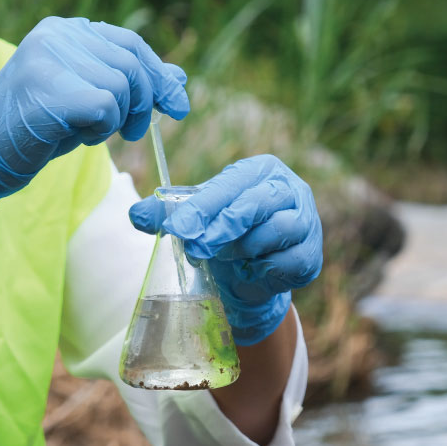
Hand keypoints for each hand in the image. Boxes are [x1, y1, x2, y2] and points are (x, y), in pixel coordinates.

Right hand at [0, 17, 189, 236]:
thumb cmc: (33, 131)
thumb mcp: (87, 102)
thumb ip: (127, 86)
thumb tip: (178, 81)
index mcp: (64, 31)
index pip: (130, 45)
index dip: (159, 76)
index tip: (177, 107)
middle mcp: (56, 35)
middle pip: (132, 65)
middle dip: (144, 105)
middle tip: (133, 133)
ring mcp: (49, 58)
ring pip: (122, 87)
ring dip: (116, 120)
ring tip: (87, 132)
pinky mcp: (49, 88)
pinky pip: (106, 107)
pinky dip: (101, 130)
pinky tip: (77, 136)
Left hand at [129, 154, 322, 344]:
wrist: (250, 275)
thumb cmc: (225, 234)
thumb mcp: (196, 219)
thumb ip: (166, 214)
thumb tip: (136, 215)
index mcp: (262, 170)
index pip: (233, 183)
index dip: (205, 206)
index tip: (179, 227)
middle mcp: (291, 190)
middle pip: (258, 203)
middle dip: (223, 227)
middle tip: (197, 247)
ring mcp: (307, 223)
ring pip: (275, 232)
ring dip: (242, 249)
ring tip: (225, 257)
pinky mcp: (311, 256)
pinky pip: (285, 262)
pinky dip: (262, 270)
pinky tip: (249, 270)